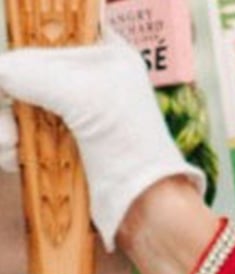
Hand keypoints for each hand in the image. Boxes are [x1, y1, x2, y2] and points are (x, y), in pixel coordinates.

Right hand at [0, 29, 204, 250]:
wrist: (144, 205)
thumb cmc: (130, 144)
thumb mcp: (83, 96)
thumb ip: (33, 72)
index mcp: (106, 54)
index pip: (52, 33)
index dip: (27, 49)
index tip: (12, 74)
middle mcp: (87, 80)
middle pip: (24, 70)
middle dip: (7, 92)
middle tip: (9, 126)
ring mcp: (70, 114)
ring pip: (14, 104)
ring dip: (4, 125)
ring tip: (10, 146)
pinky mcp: (58, 146)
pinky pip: (16, 135)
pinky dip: (9, 147)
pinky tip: (15, 159)